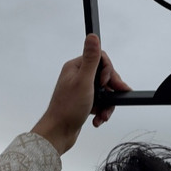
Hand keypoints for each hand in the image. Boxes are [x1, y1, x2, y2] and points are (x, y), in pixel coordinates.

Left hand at [31, 34, 129, 154]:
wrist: (57, 134)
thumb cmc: (67, 109)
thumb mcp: (84, 81)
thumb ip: (91, 59)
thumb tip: (92, 36)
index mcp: (75, 67)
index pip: (100, 60)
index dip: (108, 71)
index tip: (108, 83)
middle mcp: (77, 76)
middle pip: (104, 76)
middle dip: (111, 90)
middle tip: (113, 99)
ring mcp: (80, 90)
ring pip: (103, 91)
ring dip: (107, 104)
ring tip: (104, 114)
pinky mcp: (82, 102)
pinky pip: (99, 102)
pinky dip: (101, 111)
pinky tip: (98, 118)